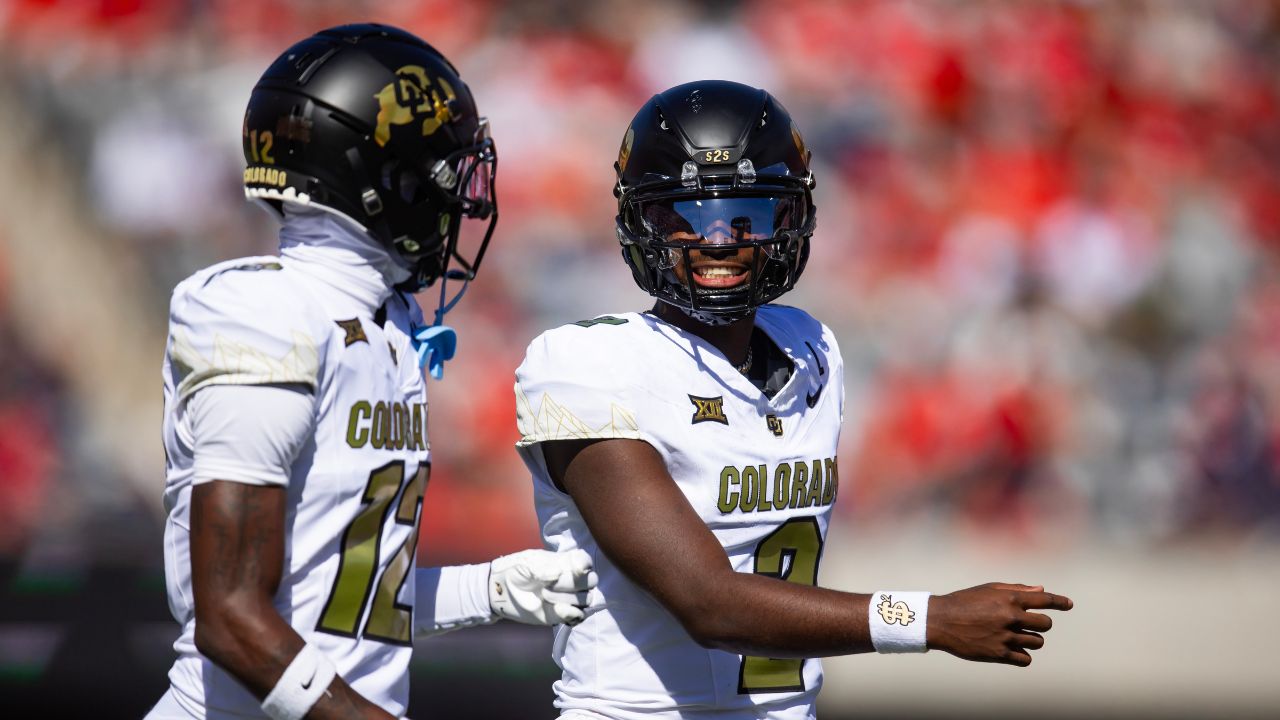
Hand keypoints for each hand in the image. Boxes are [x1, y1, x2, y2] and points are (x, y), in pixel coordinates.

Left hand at [489, 549, 597, 626]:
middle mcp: (571, 579)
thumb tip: (559, 574)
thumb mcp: (527, 564)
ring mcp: (569, 597)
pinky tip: (555, 609)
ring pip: (587, 599)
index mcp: (565, 562)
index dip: (584, 565)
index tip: (576, 569)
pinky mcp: (563, 615)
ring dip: (567, 598)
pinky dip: (570, 613)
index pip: (586, 561)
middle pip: (591, 581)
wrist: (501, 591)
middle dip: (573, 584)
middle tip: (549, 585)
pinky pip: (579, 616)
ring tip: (545, 596)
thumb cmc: (515, 570)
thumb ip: (544, 568)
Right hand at [926, 582, 1072, 666]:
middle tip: (1026, 624)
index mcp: (1009, 598)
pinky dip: (1022, 655)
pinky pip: (1025, 659)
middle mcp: (1010, 617)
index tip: (1068, 604)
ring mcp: (1005, 637)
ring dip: (1030, 639)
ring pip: (1037, 642)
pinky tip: (1011, 650)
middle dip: (1040, 623)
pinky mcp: (999, 654)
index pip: (1045, 600)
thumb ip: (1016, 590)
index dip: (1059, 602)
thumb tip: (1041, 590)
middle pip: (1045, 624)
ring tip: (1015, 636)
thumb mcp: (989, 589)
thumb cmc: (964, 602)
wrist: (940, 621)